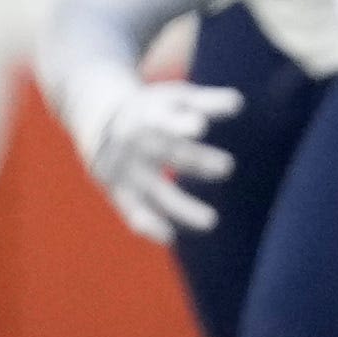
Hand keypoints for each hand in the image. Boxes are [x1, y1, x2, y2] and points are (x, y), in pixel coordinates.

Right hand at [66, 76, 244, 241]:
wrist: (99, 122)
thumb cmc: (152, 110)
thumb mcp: (173, 98)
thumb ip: (206, 103)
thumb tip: (239, 102)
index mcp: (149, 117)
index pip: (164, 120)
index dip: (181, 123)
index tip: (200, 126)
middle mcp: (137, 145)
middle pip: (168, 154)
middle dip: (197, 161)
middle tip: (227, 167)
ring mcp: (128, 171)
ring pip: (157, 192)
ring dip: (182, 207)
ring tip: (211, 221)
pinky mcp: (122, 192)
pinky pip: (134, 213)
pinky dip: (149, 226)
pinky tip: (170, 237)